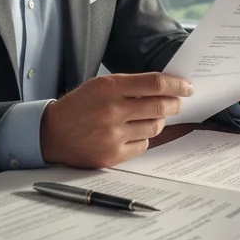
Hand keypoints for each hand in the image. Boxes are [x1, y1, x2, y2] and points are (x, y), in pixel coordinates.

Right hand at [40, 72, 192, 168]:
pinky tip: (134, 132)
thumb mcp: (100, 86)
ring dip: (159, 121)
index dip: (177, 85)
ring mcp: (113, 135)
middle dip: (175, 104)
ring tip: (151, 117)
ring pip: (154, 127)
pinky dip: (143, 137)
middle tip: (178, 103)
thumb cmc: (79, 106)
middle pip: (160, 106)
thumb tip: (164, 88)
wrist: (52, 133)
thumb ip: (130, 85)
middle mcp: (113, 110)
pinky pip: (143, 145)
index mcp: (110, 87)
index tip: (187, 87)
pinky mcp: (112, 155)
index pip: (155, 84)